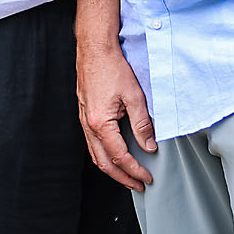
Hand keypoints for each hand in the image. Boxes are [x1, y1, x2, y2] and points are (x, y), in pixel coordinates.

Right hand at [76, 43, 155, 190]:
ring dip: (111, 169)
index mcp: (101, 123)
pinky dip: (103, 155)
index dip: (134, 170)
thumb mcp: (134, 96)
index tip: (146, 177)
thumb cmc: (112, 67)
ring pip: (95, 155)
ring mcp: (84, 120)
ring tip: (127, 176)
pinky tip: (114, 154)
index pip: (119, 157)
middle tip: (138, 185)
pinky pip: (92, 143)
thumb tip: (149, 145)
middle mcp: (88, 125)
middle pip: (104, 162)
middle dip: (122, 177)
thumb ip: (142, 124)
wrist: (95, 48)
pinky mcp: (84, 114)